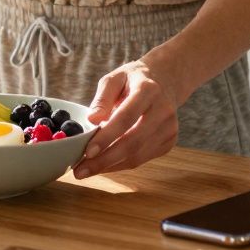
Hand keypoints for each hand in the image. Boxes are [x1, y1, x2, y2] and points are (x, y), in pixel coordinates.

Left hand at [73, 60, 180, 178]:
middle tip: (80, 170)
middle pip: (133, 142)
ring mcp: (169, 128)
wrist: (164, 82)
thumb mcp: (114, 78)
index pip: (126, 118)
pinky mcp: (169, 142)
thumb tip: (91, 120)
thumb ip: (102, 98)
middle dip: (105, 160)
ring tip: (87, 170)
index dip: (107, 137)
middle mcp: (163, 111)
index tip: (87, 152)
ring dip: (110, 166)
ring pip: (138, 156)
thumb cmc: (133, 80)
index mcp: (148, 90)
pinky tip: (104, 165)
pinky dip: (120, 165)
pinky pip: (142, 159)